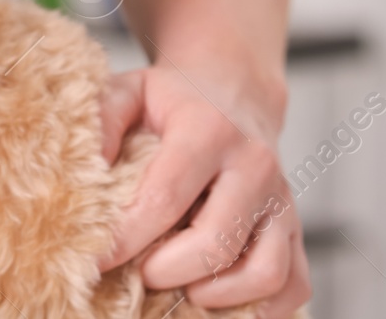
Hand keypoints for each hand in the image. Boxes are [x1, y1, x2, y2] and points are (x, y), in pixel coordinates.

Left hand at [99, 63, 309, 315]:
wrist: (237, 88)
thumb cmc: (176, 99)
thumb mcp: (132, 89)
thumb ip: (104, 118)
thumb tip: (89, 171)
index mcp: (208, 130)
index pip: (165, 197)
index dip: (127, 237)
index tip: (98, 258)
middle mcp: (254, 165)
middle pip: (215, 241)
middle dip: (168, 270)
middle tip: (141, 270)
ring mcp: (282, 200)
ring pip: (265, 271)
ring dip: (218, 294)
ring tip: (184, 285)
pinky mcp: (296, 227)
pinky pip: (294, 284)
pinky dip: (263, 306)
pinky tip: (222, 295)